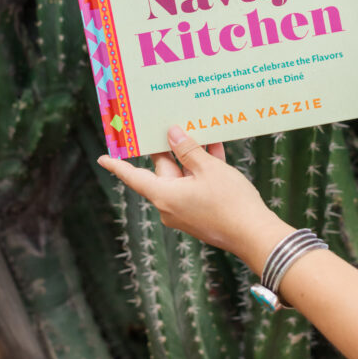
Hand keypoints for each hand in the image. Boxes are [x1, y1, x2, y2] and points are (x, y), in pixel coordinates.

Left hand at [97, 126, 291, 271]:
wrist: (255, 235)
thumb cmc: (229, 202)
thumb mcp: (209, 168)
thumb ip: (188, 149)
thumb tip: (172, 134)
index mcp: (164, 195)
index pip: (134, 177)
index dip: (118, 166)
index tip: (102, 159)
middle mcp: (170, 206)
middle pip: (164, 171)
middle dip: (170, 148)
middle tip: (168, 123)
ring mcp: (186, 211)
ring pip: (184, 176)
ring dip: (192, 156)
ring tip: (200, 130)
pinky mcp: (202, 214)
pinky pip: (197, 186)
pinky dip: (204, 169)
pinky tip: (216, 148)